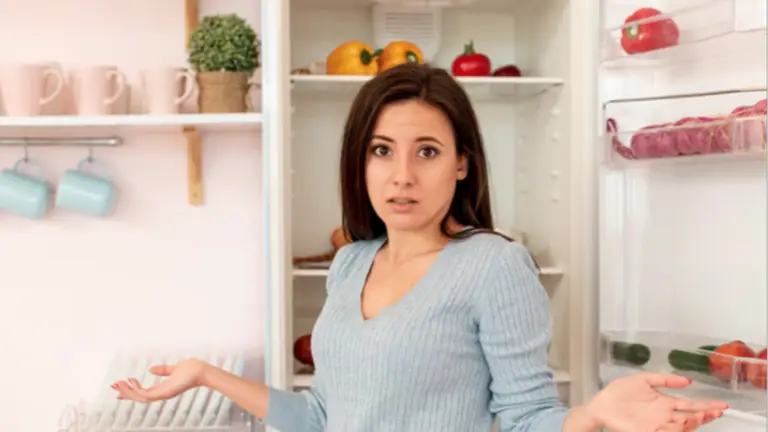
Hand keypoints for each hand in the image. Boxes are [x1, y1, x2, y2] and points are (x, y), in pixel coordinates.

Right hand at [111, 358, 208, 402]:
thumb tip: (150, 369)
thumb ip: (163, 370)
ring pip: (140, 397)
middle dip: (126, 393)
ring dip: (128, 391)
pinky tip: (130, 381)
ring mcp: (163, 394)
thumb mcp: (173, 369)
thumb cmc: (192, 369)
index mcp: (163, 389)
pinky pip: (146, 394)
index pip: (143, 393)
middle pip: (139, 397)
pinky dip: (136, 389)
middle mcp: (162, 394)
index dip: (131, 392)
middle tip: (113, 386)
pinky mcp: (165, 393)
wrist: (202, 371)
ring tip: (118, 383)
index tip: (119, 389)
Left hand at [585, 373, 728, 430]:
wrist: (602, 404)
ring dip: (692, 422)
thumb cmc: (619, 392)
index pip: (690, 405)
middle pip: (690, 418)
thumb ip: (664, 379)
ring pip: (681, 427)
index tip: (722, 405)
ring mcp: (657, 425)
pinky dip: (674, 430)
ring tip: (700, 416)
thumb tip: (687, 381)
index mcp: (665, 403)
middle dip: (705, 416)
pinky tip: (682, 424)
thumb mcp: (643, 380)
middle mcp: (664, 415)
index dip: (706, 405)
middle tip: (716, 412)